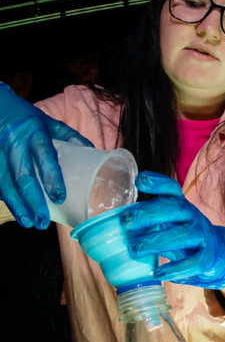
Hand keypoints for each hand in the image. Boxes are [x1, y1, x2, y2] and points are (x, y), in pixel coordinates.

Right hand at [0, 82, 92, 228]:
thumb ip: (72, 139)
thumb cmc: (30, 119)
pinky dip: (6, 198)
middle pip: (23, 176)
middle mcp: (15, 142)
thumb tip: (97, 154)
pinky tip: (16, 211)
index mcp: (35, 132)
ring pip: (5, 183)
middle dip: (33, 201)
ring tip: (30, 222)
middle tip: (43, 221)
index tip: (59, 197)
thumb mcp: (51, 123)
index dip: (51, 177)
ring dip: (17, 205)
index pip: (44, 156)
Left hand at [120, 171, 224, 288]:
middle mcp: (192, 217)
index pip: (171, 189)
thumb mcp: (169, 224)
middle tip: (127, 221)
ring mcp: (202, 236)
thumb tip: (111, 228)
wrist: (218, 254)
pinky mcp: (208, 257)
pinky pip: (194, 262)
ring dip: (157, 241)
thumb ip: (148, 222)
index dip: (157, 183)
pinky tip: (159, 273)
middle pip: (174, 208)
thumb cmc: (183, 237)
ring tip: (135, 249)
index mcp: (180, 206)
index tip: (140, 180)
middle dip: (149, 213)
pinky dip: (176, 268)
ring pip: (183, 234)